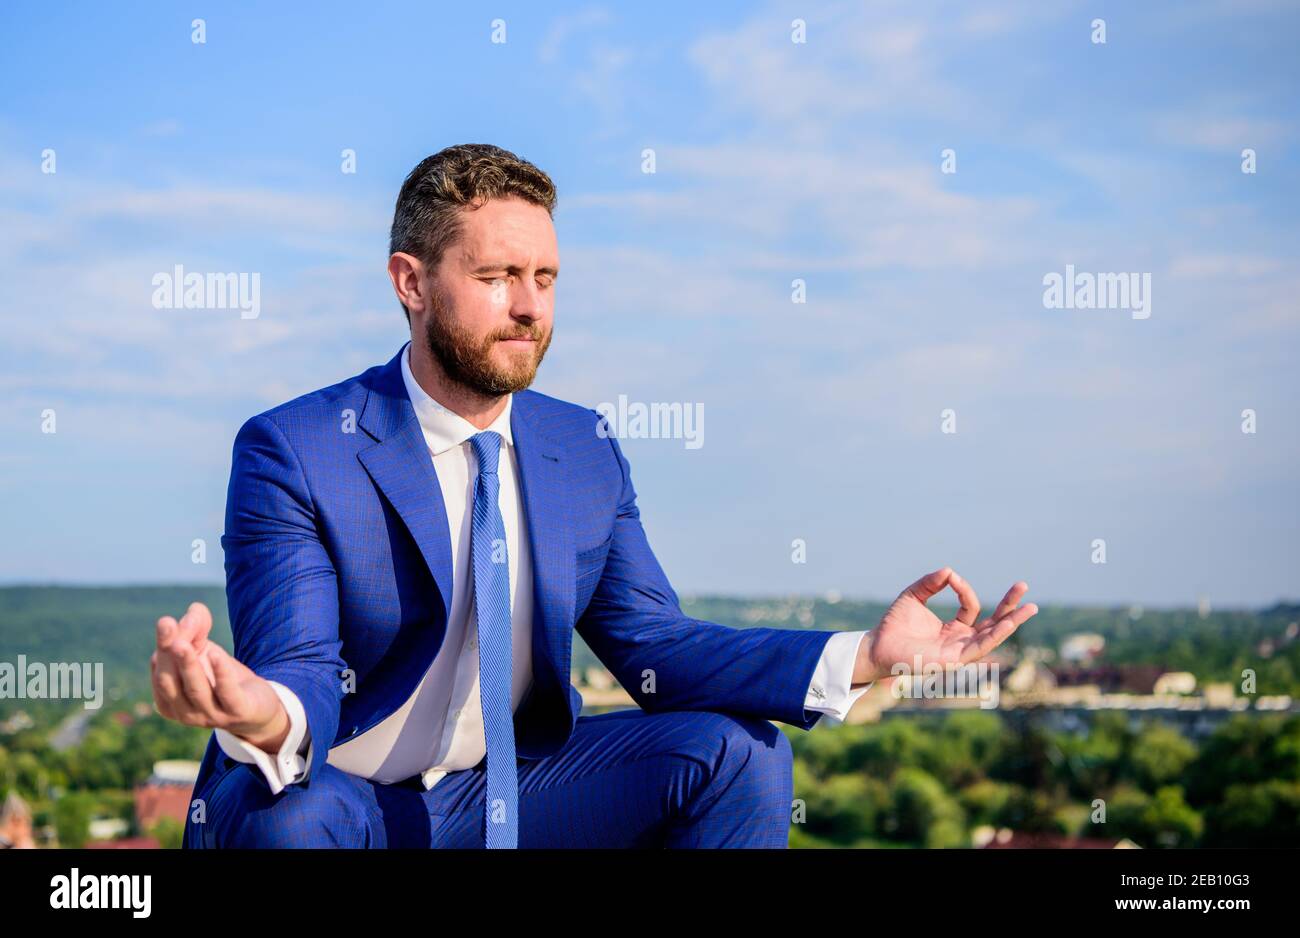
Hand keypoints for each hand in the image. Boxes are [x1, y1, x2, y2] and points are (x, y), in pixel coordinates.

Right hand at [150, 601, 288, 752]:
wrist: (259, 707)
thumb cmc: (223, 678)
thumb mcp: (207, 651)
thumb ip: (196, 629)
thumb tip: (194, 610)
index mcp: (170, 700)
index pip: (160, 672)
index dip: (163, 646)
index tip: (167, 622)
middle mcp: (185, 712)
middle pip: (169, 682)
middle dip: (167, 655)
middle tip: (166, 625)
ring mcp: (211, 715)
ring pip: (195, 690)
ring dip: (187, 664)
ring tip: (182, 643)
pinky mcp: (238, 712)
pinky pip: (226, 693)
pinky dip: (220, 673)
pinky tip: (216, 654)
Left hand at [854, 567, 1037, 683]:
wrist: (878, 645)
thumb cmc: (894, 624)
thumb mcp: (913, 596)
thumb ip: (930, 583)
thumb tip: (949, 571)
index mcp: (953, 629)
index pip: (971, 608)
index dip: (965, 590)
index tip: (952, 578)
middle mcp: (960, 641)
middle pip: (992, 624)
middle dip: (1009, 607)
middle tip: (1024, 586)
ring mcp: (959, 652)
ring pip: (992, 637)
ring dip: (1011, 622)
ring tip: (1029, 608)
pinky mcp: (954, 661)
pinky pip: (979, 648)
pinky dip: (995, 635)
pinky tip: (1008, 623)